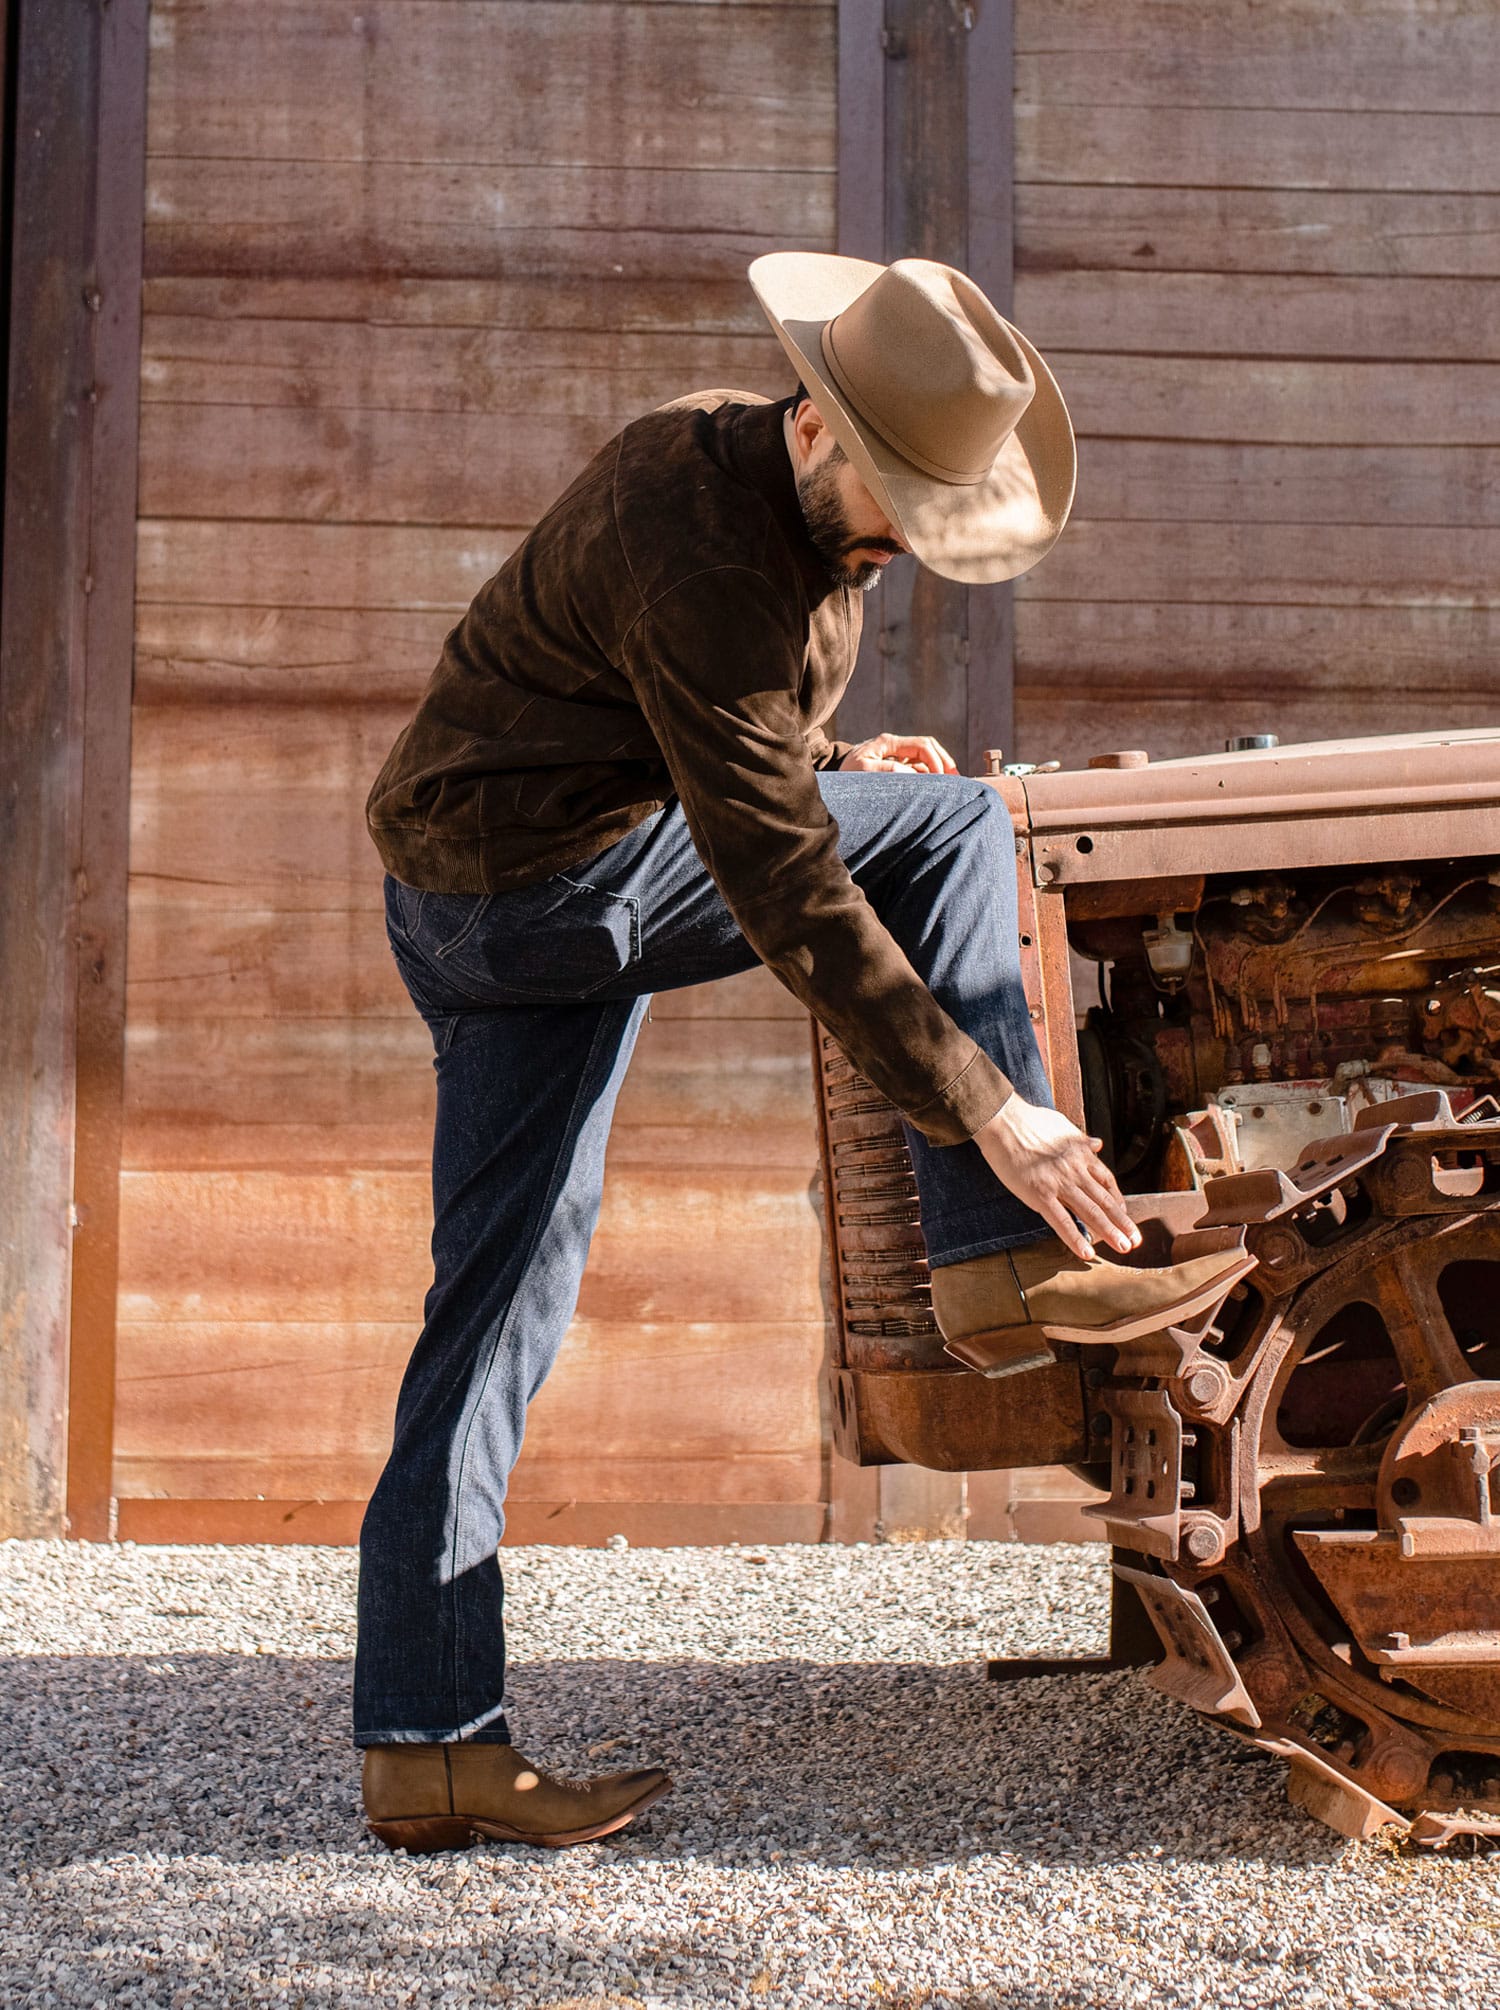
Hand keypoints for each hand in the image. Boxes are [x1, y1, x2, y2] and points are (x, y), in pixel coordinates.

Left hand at [843, 732, 957, 774]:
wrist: (834, 776)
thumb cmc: (846, 773)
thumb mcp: (864, 770)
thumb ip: (888, 769)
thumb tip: (913, 772)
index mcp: (889, 742)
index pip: (922, 745)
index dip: (936, 760)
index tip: (941, 779)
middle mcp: (895, 745)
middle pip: (929, 746)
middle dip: (944, 761)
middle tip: (956, 779)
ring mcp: (896, 754)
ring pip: (926, 756)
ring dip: (939, 767)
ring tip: (950, 784)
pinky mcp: (895, 764)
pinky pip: (918, 766)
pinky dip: (929, 774)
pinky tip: (935, 786)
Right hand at [973, 1095, 1141, 1261]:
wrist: (1004, 1120)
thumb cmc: (1029, 1121)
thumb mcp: (1063, 1126)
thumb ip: (1080, 1139)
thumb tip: (1097, 1143)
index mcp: (1081, 1154)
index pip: (1106, 1181)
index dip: (1117, 1199)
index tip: (1124, 1213)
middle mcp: (1076, 1170)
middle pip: (1105, 1200)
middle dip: (1122, 1222)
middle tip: (1135, 1240)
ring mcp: (1059, 1183)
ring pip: (1090, 1212)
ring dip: (1109, 1232)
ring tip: (1123, 1248)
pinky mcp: (1040, 1194)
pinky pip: (1061, 1221)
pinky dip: (1076, 1238)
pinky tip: (1087, 1252)